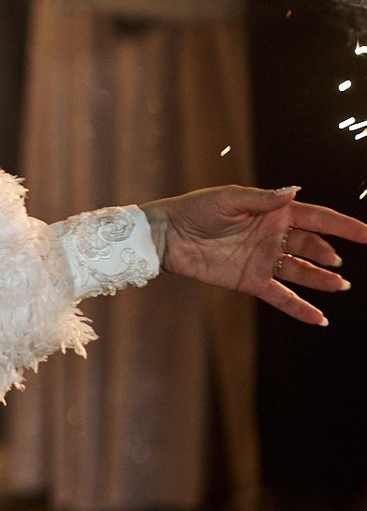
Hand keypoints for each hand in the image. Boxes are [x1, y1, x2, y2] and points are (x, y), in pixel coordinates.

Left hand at [141, 186, 366, 325]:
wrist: (167, 236)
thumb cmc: (196, 209)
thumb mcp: (229, 198)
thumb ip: (263, 199)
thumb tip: (294, 191)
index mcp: (273, 213)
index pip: (317, 219)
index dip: (343, 227)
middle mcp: (274, 237)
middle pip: (311, 246)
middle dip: (327, 253)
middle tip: (335, 262)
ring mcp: (264, 260)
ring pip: (302, 272)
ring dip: (321, 280)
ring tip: (340, 286)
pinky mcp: (251, 281)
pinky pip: (281, 297)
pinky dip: (300, 308)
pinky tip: (320, 319)